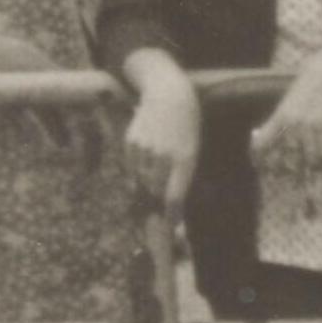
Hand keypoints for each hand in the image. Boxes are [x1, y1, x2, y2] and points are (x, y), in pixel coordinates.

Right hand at [122, 70, 206, 209]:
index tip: (170, 227)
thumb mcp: (191, 150)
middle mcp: (163, 155)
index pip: (174, 195)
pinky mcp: (130, 142)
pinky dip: (136, 172)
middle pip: (154, 192)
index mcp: (185, 158)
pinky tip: (142, 165)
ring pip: (140, 180)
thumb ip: (181, 176)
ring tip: (147, 192)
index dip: (171, 214)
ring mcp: (145, 148)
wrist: (168, 95)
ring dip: (144, 190)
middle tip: (155, 222)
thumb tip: (170, 203)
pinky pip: (131, 167)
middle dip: (155, 208)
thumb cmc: (186, 126)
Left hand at [258, 44, 321, 173]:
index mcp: (279, 117)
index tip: (260, 167)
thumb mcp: (288, 102)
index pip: (262, 145)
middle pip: (287, 158)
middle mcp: (293, 124)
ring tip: (314, 170)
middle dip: (289, 170)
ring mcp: (311, 127)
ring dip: (312, 167)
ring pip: (309, 159)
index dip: (259, 160)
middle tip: (293, 174)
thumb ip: (281, 120)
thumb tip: (273, 138)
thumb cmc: (309, 85)